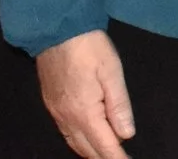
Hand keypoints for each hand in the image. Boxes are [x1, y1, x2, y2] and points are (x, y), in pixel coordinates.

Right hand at [37, 30, 135, 158]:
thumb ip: (119, 105)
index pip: (103, 145)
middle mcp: (67, 118)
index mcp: (84, 112)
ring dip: (90, 151)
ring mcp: (56, 112)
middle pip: (86, 148)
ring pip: (73, 142)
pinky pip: (65, 132)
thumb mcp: (112, 72)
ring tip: (107, 153)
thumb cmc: (89, 48)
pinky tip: (88, 137)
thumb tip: (126, 134)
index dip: (117, 157)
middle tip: (120, 158)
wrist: (57, 31)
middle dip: (104, 157)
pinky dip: (79, 141)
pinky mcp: (51, 104)